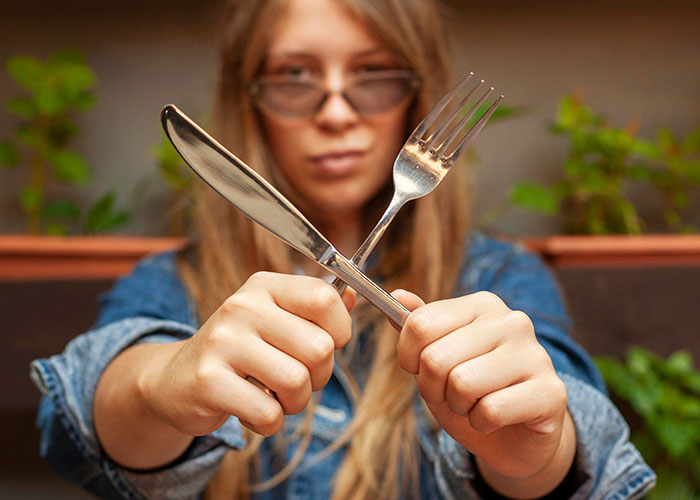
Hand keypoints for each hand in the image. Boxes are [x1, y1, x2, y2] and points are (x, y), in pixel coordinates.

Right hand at [140, 272, 353, 437]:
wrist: (174, 380)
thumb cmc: (239, 351)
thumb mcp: (274, 319)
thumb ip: (314, 310)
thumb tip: (354, 294)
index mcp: (265, 287)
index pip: (324, 298)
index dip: (340, 330)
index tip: (324, 345)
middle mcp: (242, 306)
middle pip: (319, 347)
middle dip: (319, 376)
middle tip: (296, 381)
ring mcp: (223, 342)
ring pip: (297, 382)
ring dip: (295, 403)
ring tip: (275, 396)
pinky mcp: (208, 381)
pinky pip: (268, 413)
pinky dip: (270, 423)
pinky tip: (252, 412)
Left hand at [393, 290, 574, 496]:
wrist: (515, 437)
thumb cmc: (471, 391)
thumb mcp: (435, 357)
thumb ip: (418, 327)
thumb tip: (397, 296)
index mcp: (482, 305)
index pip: (420, 323)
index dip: (407, 356)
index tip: (417, 369)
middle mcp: (512, 321)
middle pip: (435, 357)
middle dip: (432, 387)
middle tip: (450, 393)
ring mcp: (536, 354)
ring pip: (462, 384)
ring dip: (458, 406)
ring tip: (474, 404)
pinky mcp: (552, 392)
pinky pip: (490, 411)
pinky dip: (481, 423)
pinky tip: (494, 419)